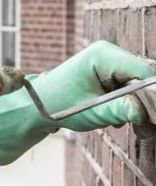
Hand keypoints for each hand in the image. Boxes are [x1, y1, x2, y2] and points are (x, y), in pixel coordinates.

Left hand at [0, 40, 154, 165]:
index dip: (152, 96)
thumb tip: (144, 112)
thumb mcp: (92, 111)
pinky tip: (121, 118)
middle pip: (144, 78)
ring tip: (134, 128)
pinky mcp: (110, 72)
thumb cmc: (60, 105)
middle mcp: (109, 53)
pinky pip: (132, 87)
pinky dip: (131, 105)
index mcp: (104, 55)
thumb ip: (121, 110)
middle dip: (147, 105)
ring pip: (140, 85)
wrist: (40, 105)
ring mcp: (110, 61)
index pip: (144, 72)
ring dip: (140, 108)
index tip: (151, 119)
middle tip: (145, 131)